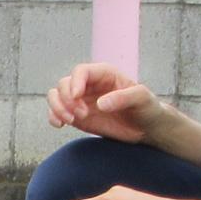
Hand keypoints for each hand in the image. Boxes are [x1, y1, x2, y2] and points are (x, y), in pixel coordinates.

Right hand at [45, 61, 167, 144]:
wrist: (146, 128)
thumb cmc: (147, 108)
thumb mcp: (142, 99)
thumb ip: (124, 98)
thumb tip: (100, 103)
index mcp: (104, 74)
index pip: (81, 71)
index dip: (74, 83)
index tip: (77, 97)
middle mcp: (89, 85)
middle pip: (64, 84)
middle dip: (67, 100)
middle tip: (82, 115)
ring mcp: (81, 100)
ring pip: (55, 96)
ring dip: (58, 108)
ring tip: (71, 121)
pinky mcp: (76, 115)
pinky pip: (56, 112)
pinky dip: (53, 117)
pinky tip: (61, 125)